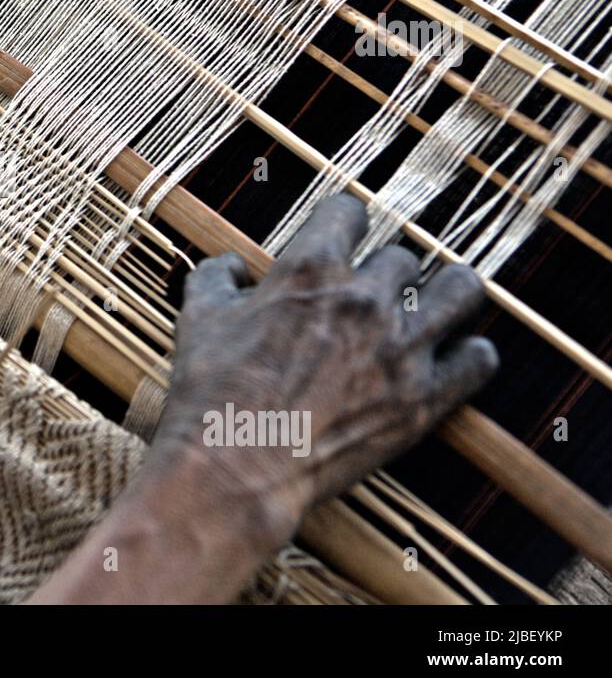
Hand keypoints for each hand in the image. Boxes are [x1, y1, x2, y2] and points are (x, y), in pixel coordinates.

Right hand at [150, 195, 497, 534]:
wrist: (235, 465)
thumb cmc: (211, 391)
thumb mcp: (198, 318)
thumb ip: (217, 277)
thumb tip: (232, 266)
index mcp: (308, 270)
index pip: (348, 211)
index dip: (345, 220)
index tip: (344, 234)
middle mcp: (363, 299)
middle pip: (403, 258)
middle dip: (387, 273)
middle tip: (376, 295)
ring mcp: (400, 349)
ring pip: (461, 291)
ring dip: (449, 294)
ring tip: (438, 306)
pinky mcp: (424, 399)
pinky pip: (479, 360)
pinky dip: (471, 355)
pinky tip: (455, 358)